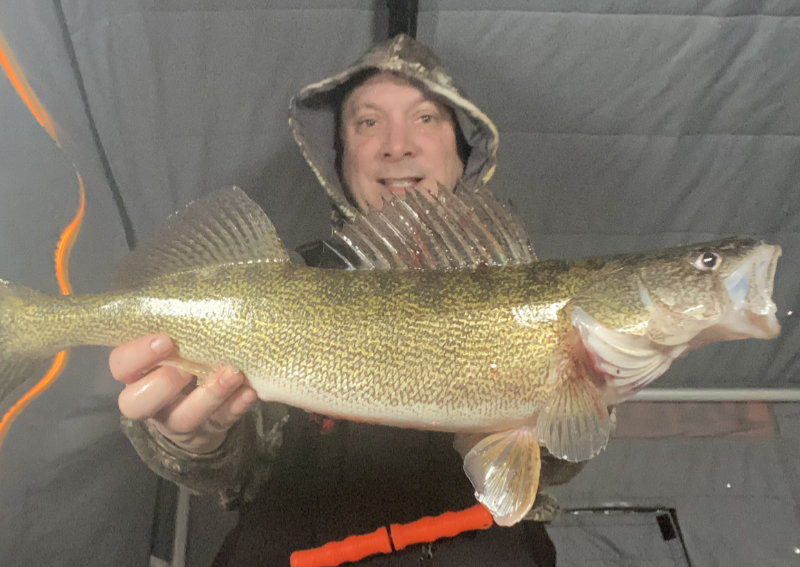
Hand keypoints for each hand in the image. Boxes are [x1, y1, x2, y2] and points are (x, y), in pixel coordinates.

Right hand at [110, 334, 257, 453]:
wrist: (203, 411)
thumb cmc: (184, 361)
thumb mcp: (174, 345)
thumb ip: (179, 328)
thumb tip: (202, 290)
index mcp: (136, 373)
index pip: (119, 365)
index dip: (137, 355)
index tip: (164, 339)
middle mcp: (151, 401)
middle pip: (137, 403)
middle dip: (164, 383)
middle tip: (189, 365)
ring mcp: (179, 420)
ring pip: (184, 417)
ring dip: (210, 394)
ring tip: (233, 373)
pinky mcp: (210, 430)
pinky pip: (222, 422)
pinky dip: (236, 407)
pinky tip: (250, 391)